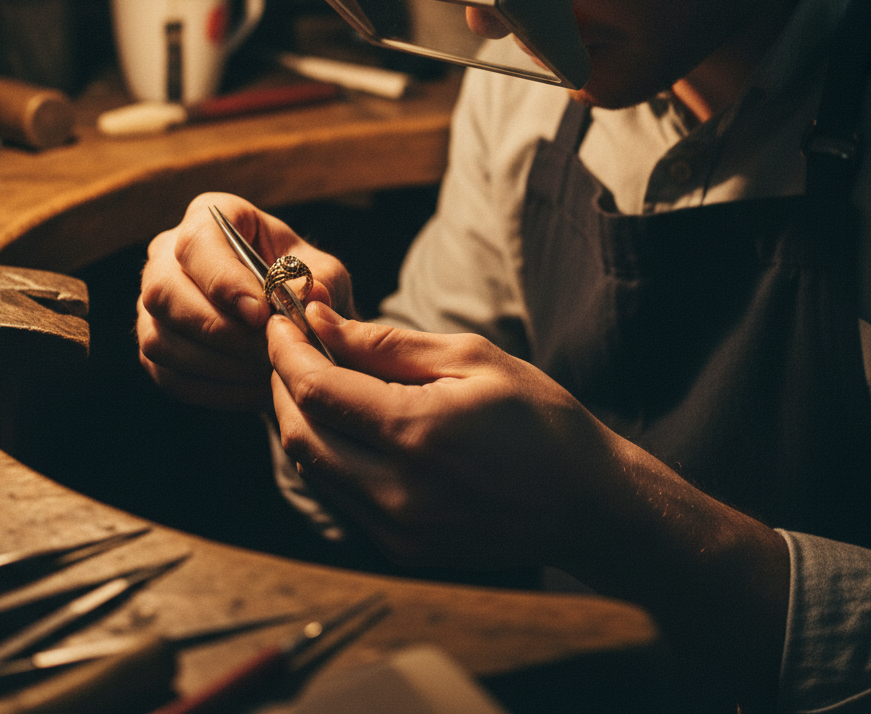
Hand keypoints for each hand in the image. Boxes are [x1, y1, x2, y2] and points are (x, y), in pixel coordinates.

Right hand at [137, 192, 354, 409]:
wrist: (292, 323)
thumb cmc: (303, 285)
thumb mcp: (324, 274)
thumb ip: (319, 281)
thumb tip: (311, 296)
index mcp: (210, 218)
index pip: (197, 243)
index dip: (223, 280)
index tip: (260, 313)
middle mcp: (167, 256)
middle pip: (163, 293)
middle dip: (219, 329)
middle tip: (268, 351)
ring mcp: (151, 305)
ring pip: (161, 340)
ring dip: (220, 365)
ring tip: (269, 371)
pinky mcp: (153, 348)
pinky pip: (170, 377)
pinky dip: (216, 390)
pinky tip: (256, 388)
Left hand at [268, 304, 789, 707]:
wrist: (588, 504)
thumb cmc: (540, 419)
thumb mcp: (473, 358)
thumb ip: (388, 344)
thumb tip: (323, 322)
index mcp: (419, 432)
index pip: (317, 388)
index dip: (287, 351)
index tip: (281, 322)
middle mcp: (398, 490)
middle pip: (300, 432)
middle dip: (282, 383)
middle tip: (290, 347)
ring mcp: (397, 529)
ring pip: (312, 468)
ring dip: (299, 419)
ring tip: (314, 378)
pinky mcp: (401, 549)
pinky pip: (339, 496)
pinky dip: (328, 454)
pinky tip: (346, 424)